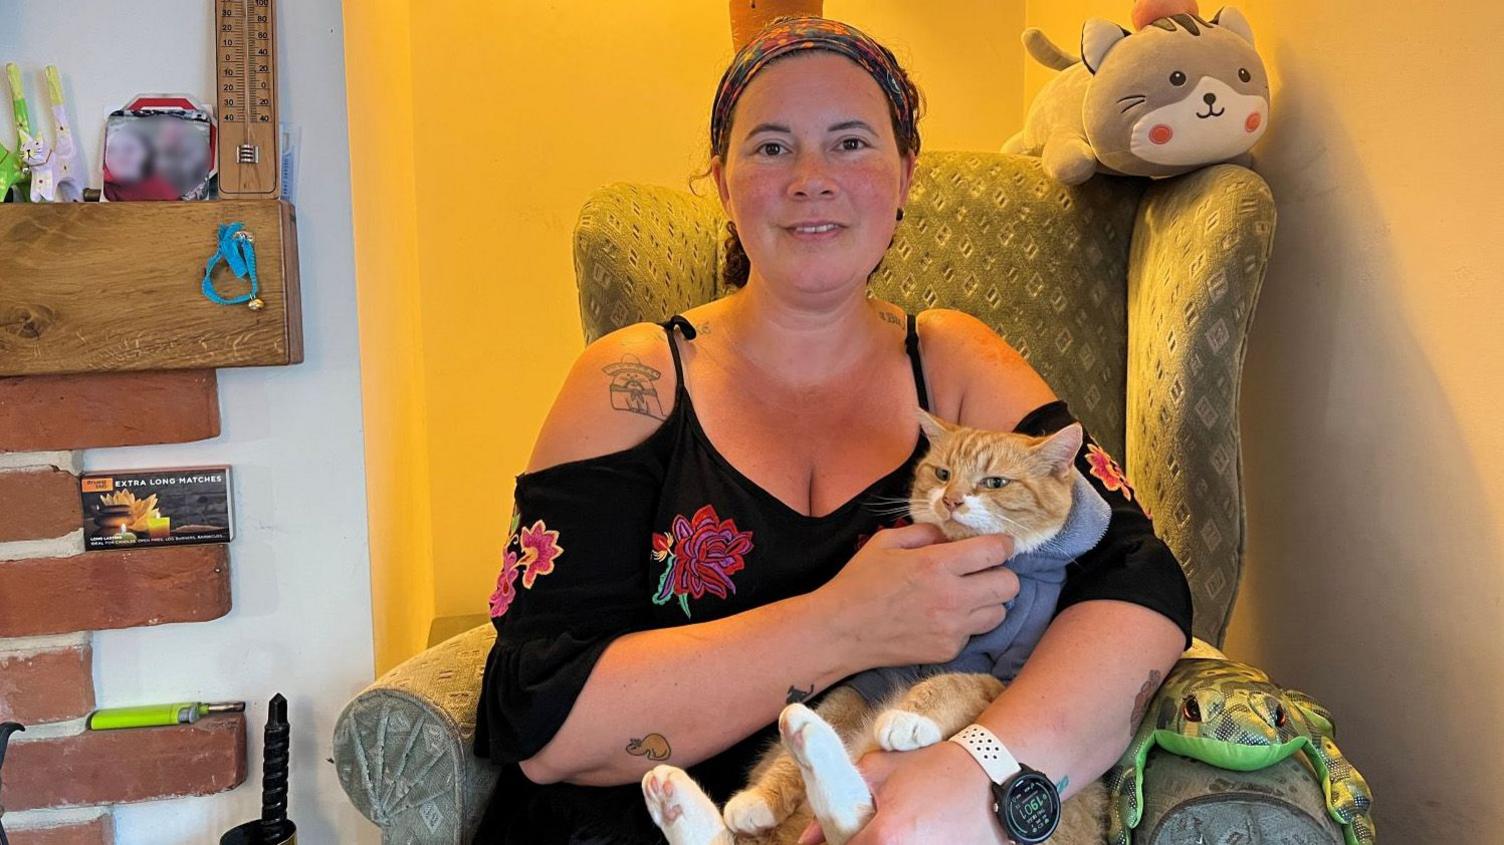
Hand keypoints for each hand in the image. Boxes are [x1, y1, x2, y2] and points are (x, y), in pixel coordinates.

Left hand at [797, 742, 1005, 844]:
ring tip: (903, 829)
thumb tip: (808, 837)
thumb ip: (835, 798)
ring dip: (889, 844)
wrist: (992, 775)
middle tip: (869, 831)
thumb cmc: (935, 768)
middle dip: (862, 843)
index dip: (836, 844)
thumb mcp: (880, 770)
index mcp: (885, 837)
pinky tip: (924, 834)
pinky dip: (919, 844)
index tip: (837, 838)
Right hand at [815, 523, 1017, 670]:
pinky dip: (966, 624)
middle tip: (982, 572)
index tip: (999, 545)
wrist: (841, 631)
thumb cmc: (860, 582)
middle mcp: (951, 598)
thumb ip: (925, 533)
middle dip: (1000, 573)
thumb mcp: (887, 542)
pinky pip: (974, 634)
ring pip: (999, 612)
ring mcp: (952, 628)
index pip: (995, 551)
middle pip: (1009, 585)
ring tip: (965, 597)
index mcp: (937, 565)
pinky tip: (943, 618)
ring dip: (988, 601)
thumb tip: (951, 538)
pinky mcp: (947, 651)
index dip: (1003, 544)